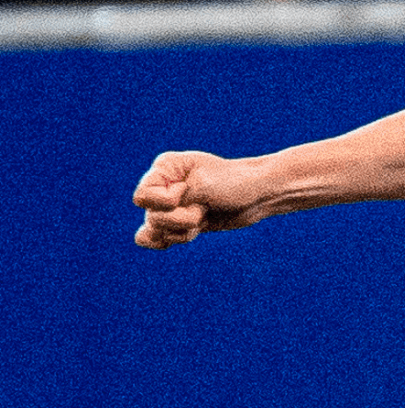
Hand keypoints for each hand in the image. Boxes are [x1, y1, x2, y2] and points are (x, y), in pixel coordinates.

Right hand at [133, 151, 263, 248]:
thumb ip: (175, 203)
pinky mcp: (181, 221)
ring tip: (201, 219)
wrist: (259, 194)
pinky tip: (187, 234)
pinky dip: (170, 240)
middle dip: (179, 219)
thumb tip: (149, 231)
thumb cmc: (235, 182)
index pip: (142, 196)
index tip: (187, 192)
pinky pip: (158, 238)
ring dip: (181, 231)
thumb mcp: (204, 186)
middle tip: (202, 209)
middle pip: (152, 216)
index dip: (164, 201)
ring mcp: (171, 205)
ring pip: (156, 230)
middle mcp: (163, 185)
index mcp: (165, 167)